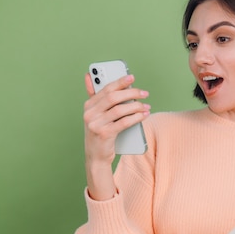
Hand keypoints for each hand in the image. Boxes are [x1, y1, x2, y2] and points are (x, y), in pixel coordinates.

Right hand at [83, 73, 149, 198]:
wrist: (96, 157)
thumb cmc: (99, 133)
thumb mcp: (94, 115)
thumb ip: (94, 97)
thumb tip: (89, 76)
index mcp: (88, 106)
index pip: (105, 89)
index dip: (119, 82)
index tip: (132, 77)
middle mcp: (90, 114)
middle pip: (113, 97)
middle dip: (131, 93)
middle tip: (144, 93)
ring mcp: (96, 124)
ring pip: (120, 110)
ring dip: (136, 106)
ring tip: (146, 106)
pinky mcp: (105, 134)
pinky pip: (124, 122)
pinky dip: (136, 117)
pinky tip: (144, 115)